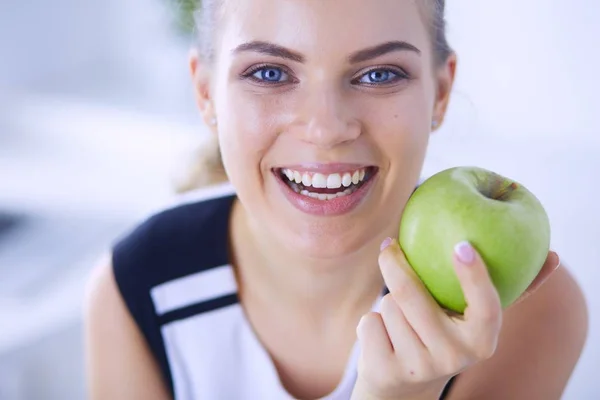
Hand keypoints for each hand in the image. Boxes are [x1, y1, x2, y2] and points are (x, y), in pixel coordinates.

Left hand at [352, 239, 559, 399]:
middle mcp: (453, 358)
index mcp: (482, 341)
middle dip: (395, 264)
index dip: (475, 276)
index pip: (486, 306)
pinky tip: (385, 338)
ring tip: (402, 319)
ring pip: (388, 307)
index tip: (462, 245)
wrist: (406, 388)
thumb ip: (508, 291)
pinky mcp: (386, 371)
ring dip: (388, 304)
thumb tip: (553, 258)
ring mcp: (418, 367)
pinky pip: (369, 323)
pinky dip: (372, 322)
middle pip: (412, 296)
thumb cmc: (445, 336)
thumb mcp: (474, 321)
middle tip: (389, 245)